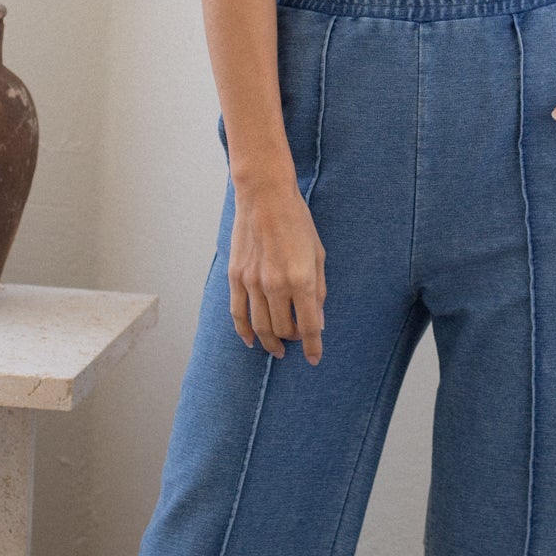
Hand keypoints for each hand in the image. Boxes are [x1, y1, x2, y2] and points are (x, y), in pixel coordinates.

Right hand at [227, 171, 326, 362]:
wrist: (265, 197)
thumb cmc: (297, 222)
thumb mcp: (318, 255)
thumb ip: (319, 291)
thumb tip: (318, 321)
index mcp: (301, 280)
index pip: (308, 327)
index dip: (313, 346)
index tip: (316, 358)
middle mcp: (275, 285)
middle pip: (283, 330)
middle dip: (292, 341)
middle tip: (297, 343)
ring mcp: (252, 282)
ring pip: (260, 327)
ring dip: (270, 342)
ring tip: (277, 349)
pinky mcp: (235, 276)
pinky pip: (238, 313)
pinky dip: (244, 331)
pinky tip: (251, 340)